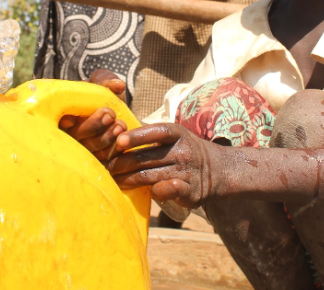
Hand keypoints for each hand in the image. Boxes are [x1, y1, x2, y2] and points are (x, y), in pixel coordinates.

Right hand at [58, 69, 127, 161]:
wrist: (115, 112)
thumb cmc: (101, 95)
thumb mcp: (100, 83)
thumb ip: (105, 80)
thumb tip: (118, 86)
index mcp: (64, 113)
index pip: (60, 120)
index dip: (67, 121)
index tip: (79, 118)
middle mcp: (69, 134)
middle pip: (76, 136)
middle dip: (93, 126)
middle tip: (110, 115)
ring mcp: (81, 149)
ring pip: (90, 150)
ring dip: (106, 138)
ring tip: (121, 125)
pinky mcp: (95, 160)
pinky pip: (102, 160)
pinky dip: (113, 151)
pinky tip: (122, 142)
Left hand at [107, 124, 222, 208]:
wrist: (217, 170)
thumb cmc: (183, 150)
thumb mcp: (173, 136)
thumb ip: (150, 135)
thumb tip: (114, 135)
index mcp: (177, 133)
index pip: (156, 131)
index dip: (137, 136)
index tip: (119, 141)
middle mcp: (183, 150)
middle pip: (146, 157)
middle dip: (122, 163)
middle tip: (106, 167)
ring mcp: (187, 171)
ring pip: (150, 176)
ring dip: (128, 180)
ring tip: (114, 180)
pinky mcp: (191, 190)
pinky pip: (167, 191)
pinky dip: (154, 191)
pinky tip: (145, 192)